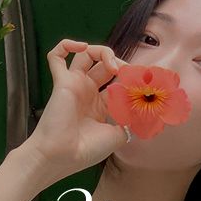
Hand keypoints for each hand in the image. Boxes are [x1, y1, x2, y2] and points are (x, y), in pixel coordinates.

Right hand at [26, 39, 129, 182]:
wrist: (61, 155)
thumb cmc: (85, 150)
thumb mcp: (117, 136)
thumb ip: (130, 121)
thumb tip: (142, 111)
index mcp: (100, 106)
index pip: (118, 83)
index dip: (131, 80)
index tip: (145, 83)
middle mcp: (88, 92)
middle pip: (106, 66)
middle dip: (121, 64)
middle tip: (130, 73)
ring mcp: (74, 85)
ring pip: (87, 55)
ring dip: (103, 52)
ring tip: (113, 66)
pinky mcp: (62, 81)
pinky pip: (56, 56)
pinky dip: (66, 45)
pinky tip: (80, 47)